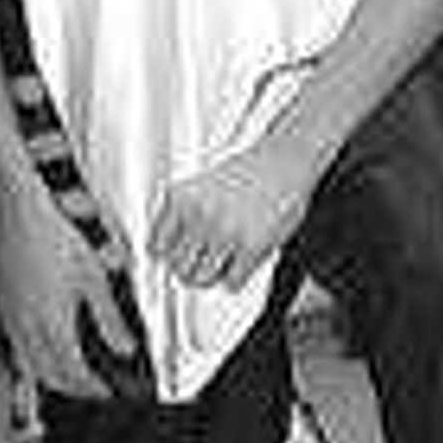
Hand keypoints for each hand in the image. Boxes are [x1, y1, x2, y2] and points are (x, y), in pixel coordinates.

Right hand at [0, 191, 136, 401]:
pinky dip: (30, 358)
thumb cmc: (52, 236)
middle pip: (48, 376)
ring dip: (48, 377)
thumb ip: (110, 319)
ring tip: (67, 377)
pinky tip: (40, 349)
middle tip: (89, 390)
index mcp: (53, 325)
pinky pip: (15, 346)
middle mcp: (27, 328)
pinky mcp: (1, 307)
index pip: (73, 373)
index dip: (91, 388)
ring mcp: (10, 319)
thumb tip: (124, 346)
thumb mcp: (94, 278)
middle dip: (70, 389)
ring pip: (28, 365)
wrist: (18, 213)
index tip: (104, 392)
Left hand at [153, 141, 314, 293]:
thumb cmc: (250, 168)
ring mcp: (226, 233)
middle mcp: (201, 216)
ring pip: (202, 277)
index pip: (157, 245)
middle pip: (178, 266)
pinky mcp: (252, 246)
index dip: (164, 255)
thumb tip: (165, 241)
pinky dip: (233, 280)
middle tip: (194, 267)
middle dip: (186, 270)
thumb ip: (182, 212)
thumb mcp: (203, 182)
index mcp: (184, 198)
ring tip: (214, 270)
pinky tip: (236, 268)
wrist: (286, 160)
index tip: (168, 259)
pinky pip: (232, 281)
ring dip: (208, 278)